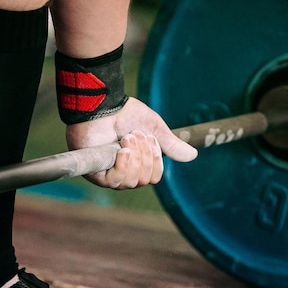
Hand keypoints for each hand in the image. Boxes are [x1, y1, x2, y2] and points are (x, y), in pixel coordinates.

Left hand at [66, 97, 197, 188]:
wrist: (104, 106)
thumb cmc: (125, 114)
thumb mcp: (154, 129)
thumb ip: (170, 145)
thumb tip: (192, 156)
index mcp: (137, 164)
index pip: (154, 178)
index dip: (155, 160)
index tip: (150, 139)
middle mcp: (123, 173)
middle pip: (143, 181)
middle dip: (144, 156)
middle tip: (135, 135)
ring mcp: (108, 174)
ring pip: (131, 182)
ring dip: (133, 158)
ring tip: (126, 138)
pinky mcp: (95, 173)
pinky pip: (114, 181)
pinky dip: (122, 165)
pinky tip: (122, 151)